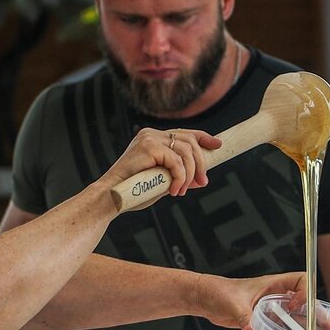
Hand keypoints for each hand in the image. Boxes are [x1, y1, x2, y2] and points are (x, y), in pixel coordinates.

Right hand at [99, 128, 221, 198]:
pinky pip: (176, 161)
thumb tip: (200, 180)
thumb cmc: (133, 191)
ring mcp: (150, 138)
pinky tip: (174, 190)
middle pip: (189, 141)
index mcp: (153, 138)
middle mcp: (152, 134)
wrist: (111, 197)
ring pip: (185, 151)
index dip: (203, 138)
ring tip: (182, 190)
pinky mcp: (149, 147)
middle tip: (202, 182)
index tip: (217, 145)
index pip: (184, 133)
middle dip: (201, 162)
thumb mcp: (161, 181)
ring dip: (189, 174)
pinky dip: (180, 177)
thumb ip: (178, 176)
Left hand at [198, 271, 329, 329]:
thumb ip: (244, 316)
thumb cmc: (219, 292)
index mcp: (273, 284)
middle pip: (307, 305)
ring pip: (300, 320)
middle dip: (323, 318)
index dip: (304, 294)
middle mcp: (278, 296)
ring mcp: (274, 309)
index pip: (301, 281)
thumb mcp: (232, 304)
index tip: (294, 307)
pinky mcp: (267, 321)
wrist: (206, 299)